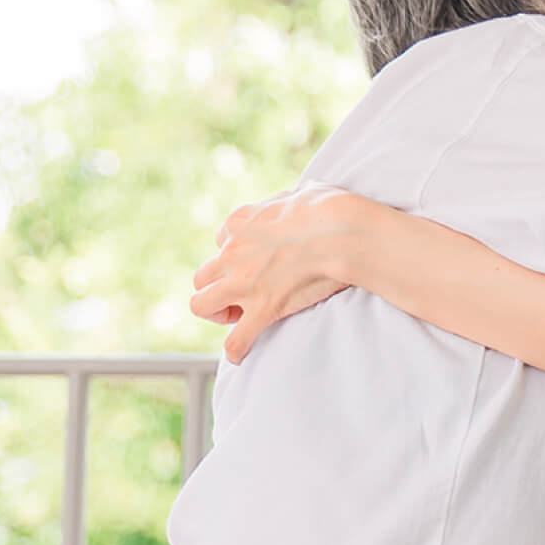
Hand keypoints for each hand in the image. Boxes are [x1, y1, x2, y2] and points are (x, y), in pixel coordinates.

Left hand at [191, 184, 369, 363]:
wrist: (343, 232)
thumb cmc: (331, 208)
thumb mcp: (302, 191)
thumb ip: (291, 200)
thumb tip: (302, 198)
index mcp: (240, 222)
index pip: (221, 240)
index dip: (237, 253)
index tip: (256, 259)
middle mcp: (233, 252)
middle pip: (203, 275)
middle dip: (218, 285)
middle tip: (242, 292)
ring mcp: (244, 283)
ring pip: (200, 304)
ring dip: (216, 312)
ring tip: (236, 317)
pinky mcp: (263, 308)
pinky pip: (236, 340)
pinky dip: (237, 349)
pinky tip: (242, 354)